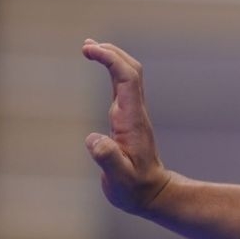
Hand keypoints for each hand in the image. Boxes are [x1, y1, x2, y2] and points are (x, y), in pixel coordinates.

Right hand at [82, 39, 174, 213]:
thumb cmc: (135, 189)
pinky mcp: (128, 120)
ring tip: (90, 47)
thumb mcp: (121, 179)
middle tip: (87, 44)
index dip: (110, 60)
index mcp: (132, 121)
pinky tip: (102, 67)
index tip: (90, 49)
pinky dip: (112, 71)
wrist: (153, 194)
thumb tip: (93, 139)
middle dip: (111, 53)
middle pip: (130, 71)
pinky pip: (123, 87)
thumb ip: (108, 159)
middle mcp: (134, 113)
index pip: (126, 80)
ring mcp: (133, 115)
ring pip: (128, 77)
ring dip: (112, 58)